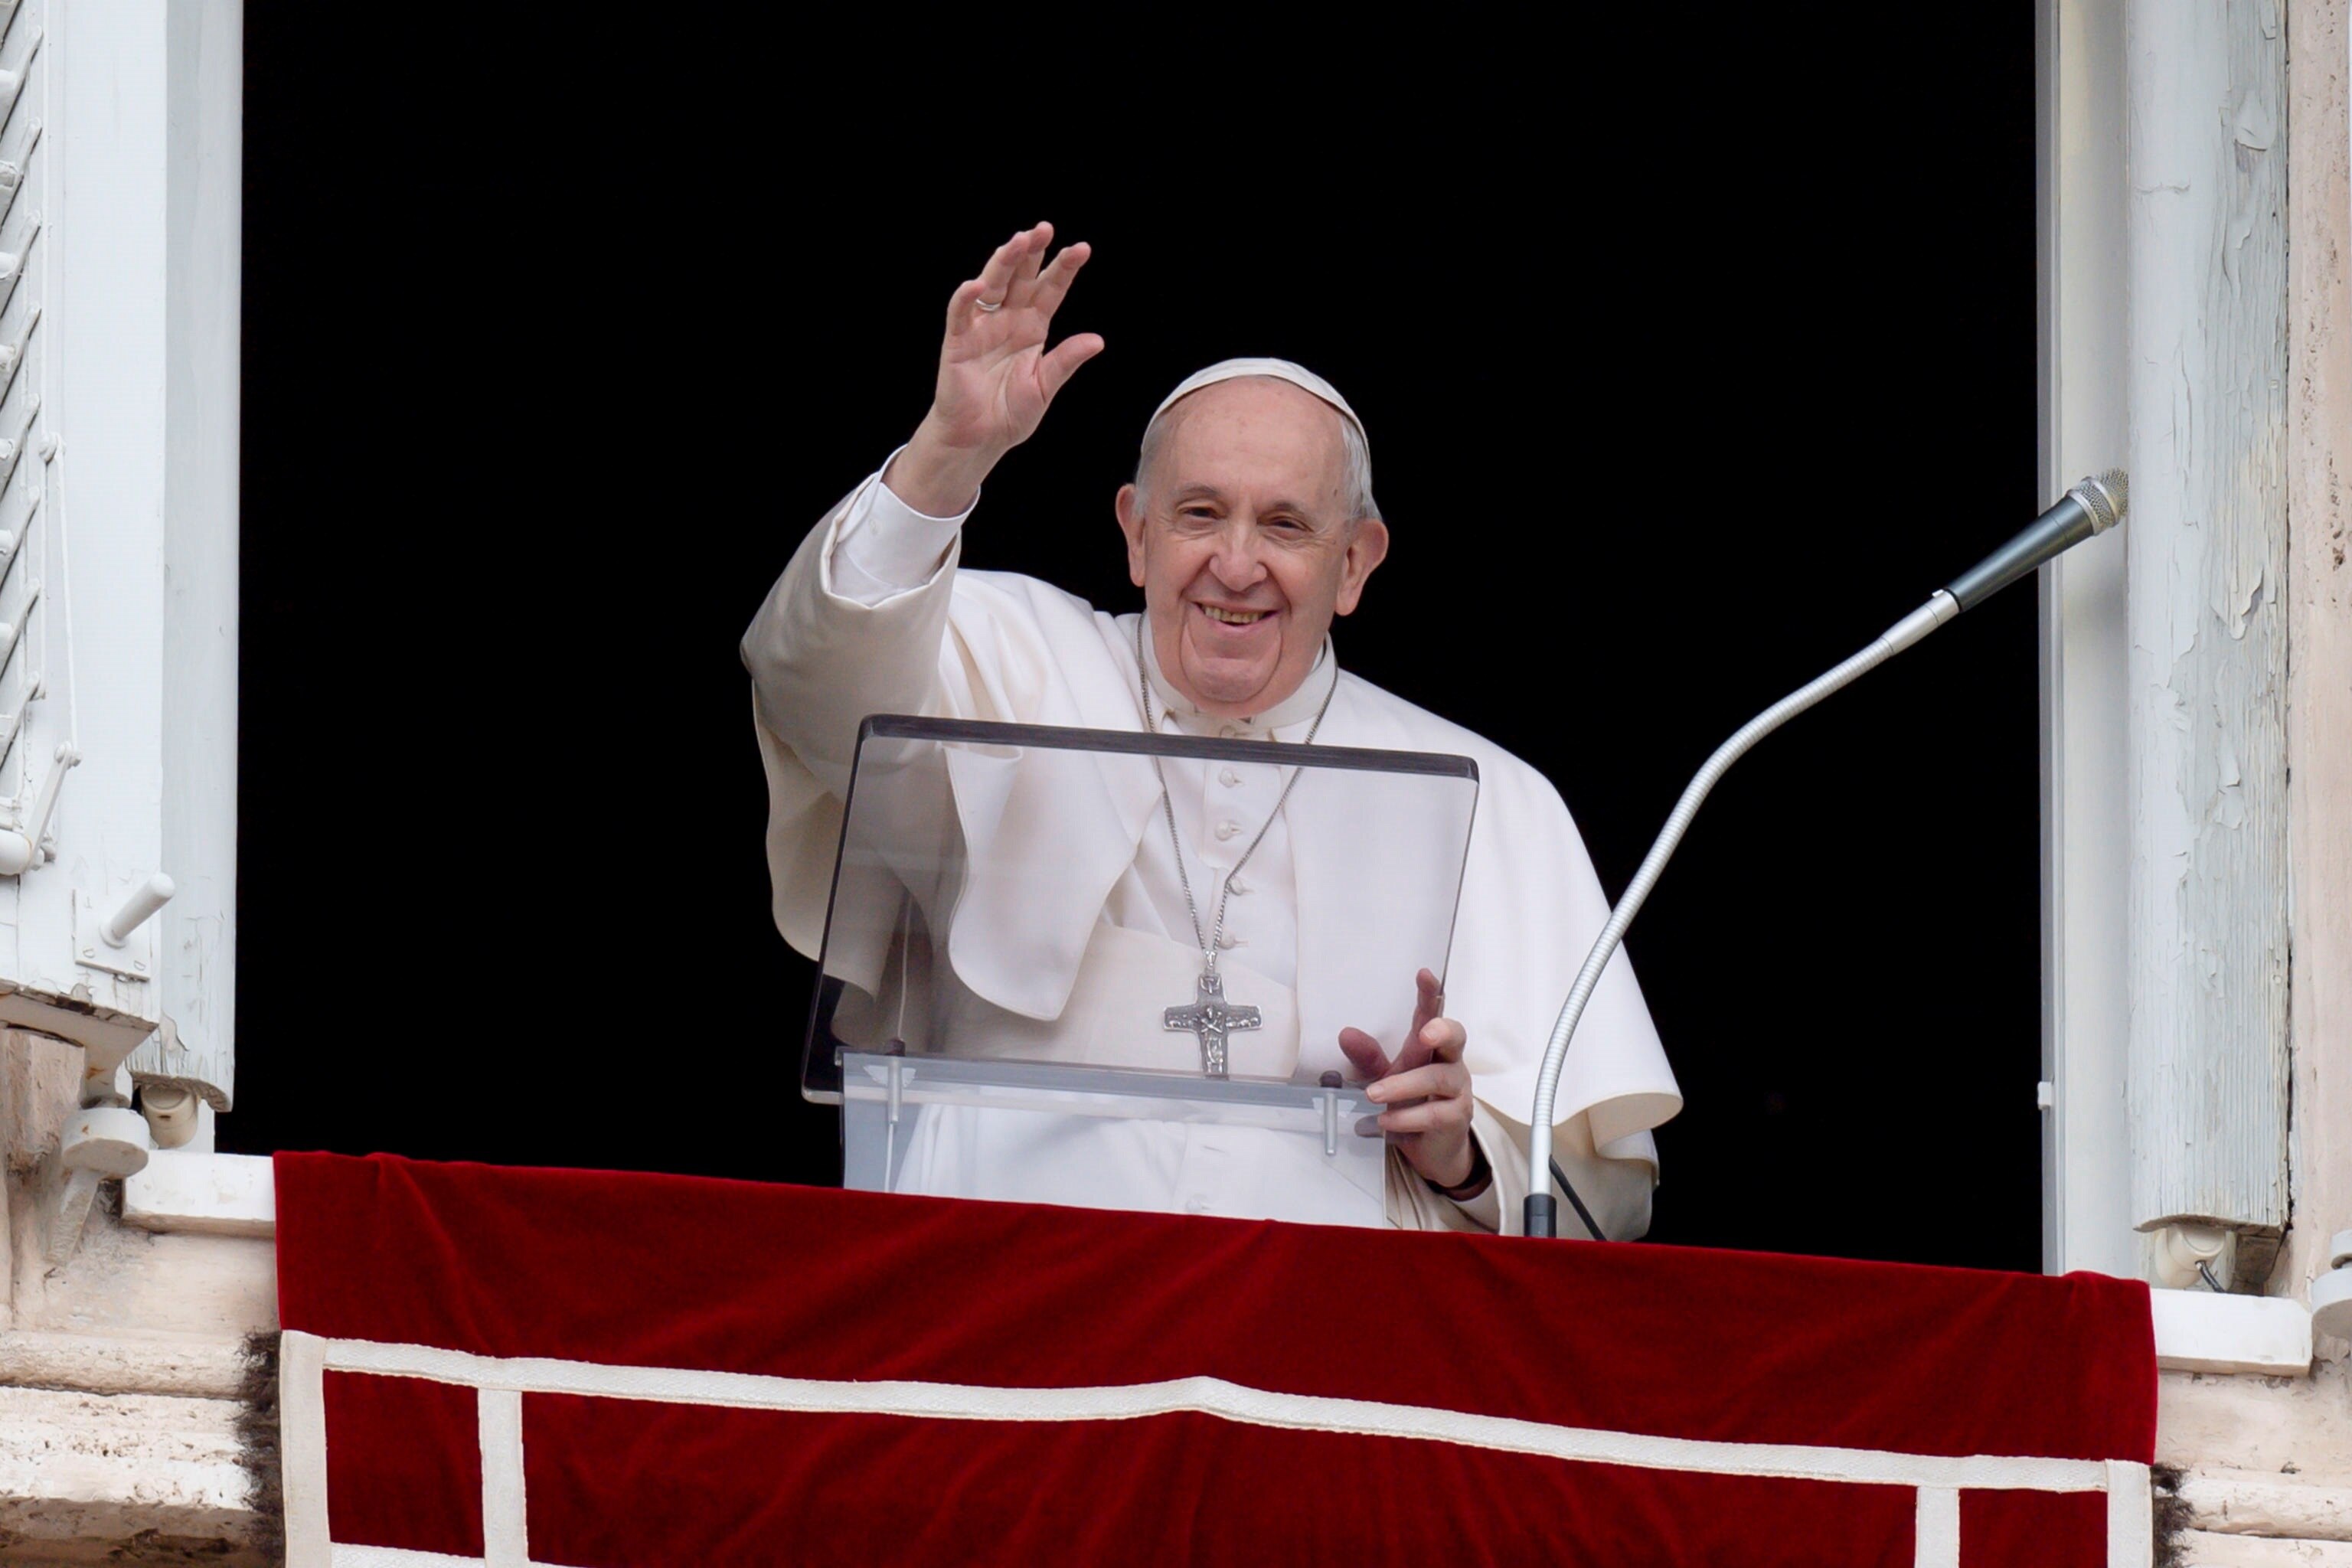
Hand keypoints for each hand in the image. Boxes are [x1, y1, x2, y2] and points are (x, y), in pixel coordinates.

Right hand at [885, 222, 1104, 515]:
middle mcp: (1008, 320)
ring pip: (993, 285)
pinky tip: (978, 283)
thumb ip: (1065, 362)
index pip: (1050, 290)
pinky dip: (966, 297)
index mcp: (1032, 328)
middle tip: (1045, 229)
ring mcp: (982, 327)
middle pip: (1021, 278)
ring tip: (1019, 241)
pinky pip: (961, 312)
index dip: (1064, 269)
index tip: (1082, 249)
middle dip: (1033, 253)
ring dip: (1004, 262)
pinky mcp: (957, 340)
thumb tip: (1097, 340)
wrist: (979, 439)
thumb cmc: (1009, 414)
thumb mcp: (1044, 387)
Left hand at [1339, 968, 1481, 1191]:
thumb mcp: (1385, 1077)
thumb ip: (1368, 1058)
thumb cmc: (1410, 1102)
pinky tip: (1384, 1122)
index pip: (1432, 1014)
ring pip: (1437, 1078)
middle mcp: (1450, 1062)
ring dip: (1403, 1086)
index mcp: (1431, 1046)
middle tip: (1423, 1033)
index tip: (1424, 974)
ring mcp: (1458, 1090)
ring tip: (1372, 1095)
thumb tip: (1345, 1034)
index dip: (1430, 994)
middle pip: (1455, 1037)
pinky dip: (1406, 1118)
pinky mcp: (1457, 1118)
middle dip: (1441, 1031)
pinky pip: (1434, 1114)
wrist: (1432, 1147)